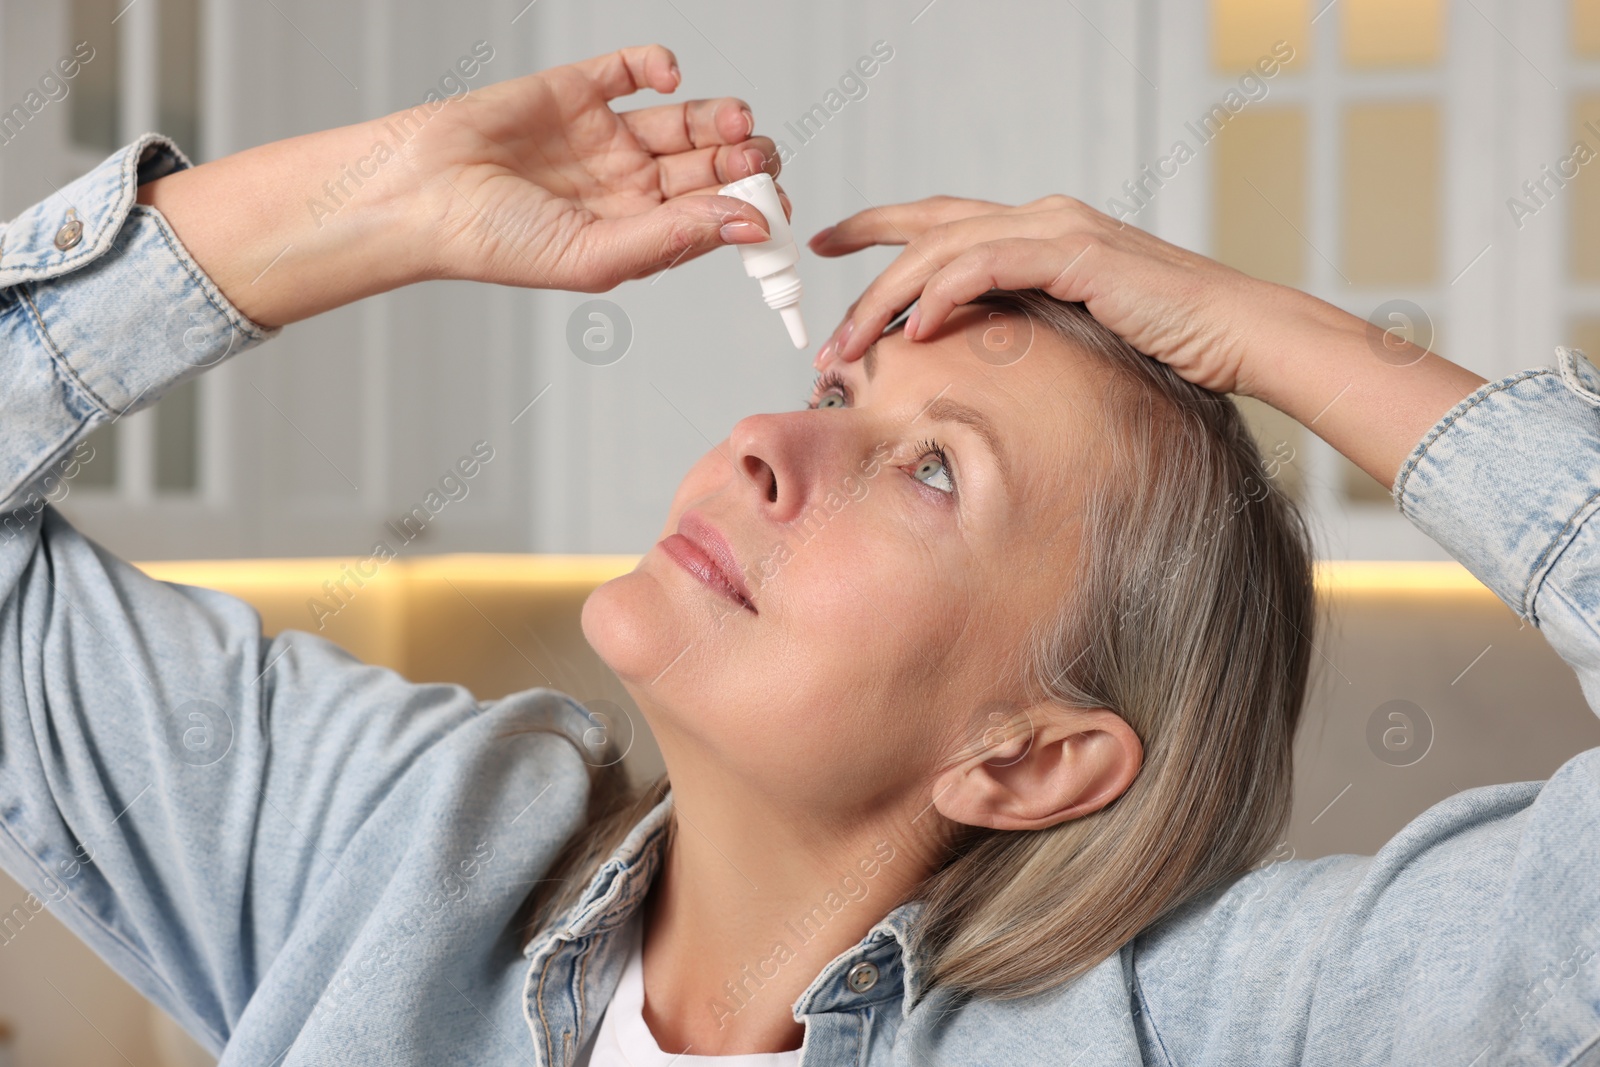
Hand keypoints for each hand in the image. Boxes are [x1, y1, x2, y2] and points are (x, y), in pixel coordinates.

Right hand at [136, 44, 788, 325]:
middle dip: (743, 163)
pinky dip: (659, 66)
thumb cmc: (493, 241)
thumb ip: (672, 238)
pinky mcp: (578, 90)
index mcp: (636, 233)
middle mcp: (628, 187)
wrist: (418, 193)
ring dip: (718, 119)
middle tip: (763, 157)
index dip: (747, 211)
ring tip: (738, 121)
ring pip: (684, 122)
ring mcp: (605, 137)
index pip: (710, 220)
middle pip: (707, 169)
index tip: (773, 207)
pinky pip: (632, 71)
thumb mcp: (594, 255)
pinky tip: (670, 77)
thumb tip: (745, 225)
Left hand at [808, 194, 1485, 490]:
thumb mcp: (1073, 337)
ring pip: (944, 249)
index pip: (941, 221)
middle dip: (863, 260)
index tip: (828, 243)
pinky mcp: (1076, 254)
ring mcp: (1059, 230)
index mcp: (1038, 232)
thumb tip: (967, 358)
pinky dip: (946, 294)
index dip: (879, 228)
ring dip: (888, 298)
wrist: (1238, 334)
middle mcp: (1042, 218)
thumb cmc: (1164, 346)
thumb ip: (1022, 331)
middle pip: (928, 227)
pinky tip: (915, 330)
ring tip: (849, 345)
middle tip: (819, 306)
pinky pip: (990, 264)